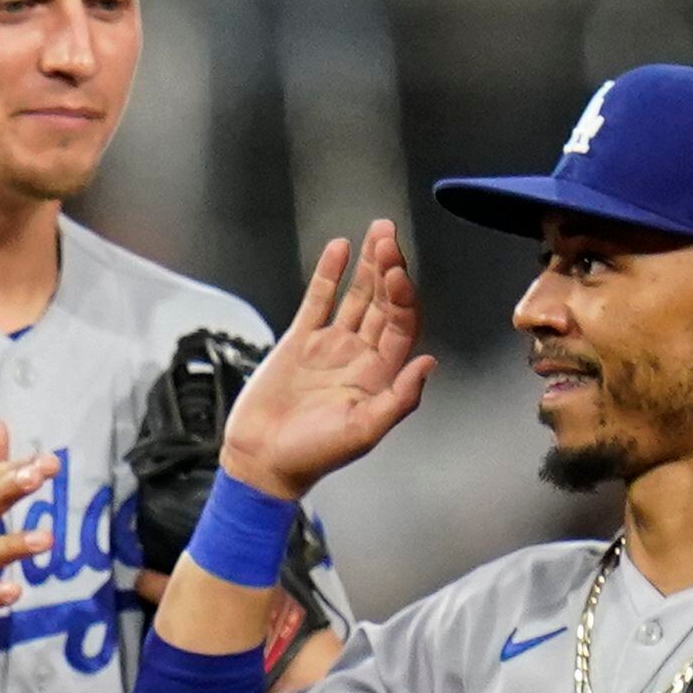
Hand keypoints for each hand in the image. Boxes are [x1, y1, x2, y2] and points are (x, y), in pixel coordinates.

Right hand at [222, 220, 432, 497]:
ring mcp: (331, 345)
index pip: (402, 324)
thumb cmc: (314, 454)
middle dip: (388, 268)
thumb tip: (429, 363)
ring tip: (376, 232)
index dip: (402, 296)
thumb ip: (399, 399)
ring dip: (367, 265)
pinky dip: (328, 275)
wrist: (263, 460)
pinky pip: (318, 301)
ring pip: (356, 296)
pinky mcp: (299, 341)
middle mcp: (361, 354)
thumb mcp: (363, 431)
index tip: (395, 272)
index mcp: (381, 374)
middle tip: (388, 235)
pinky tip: (339, 249)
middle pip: (383, 302)